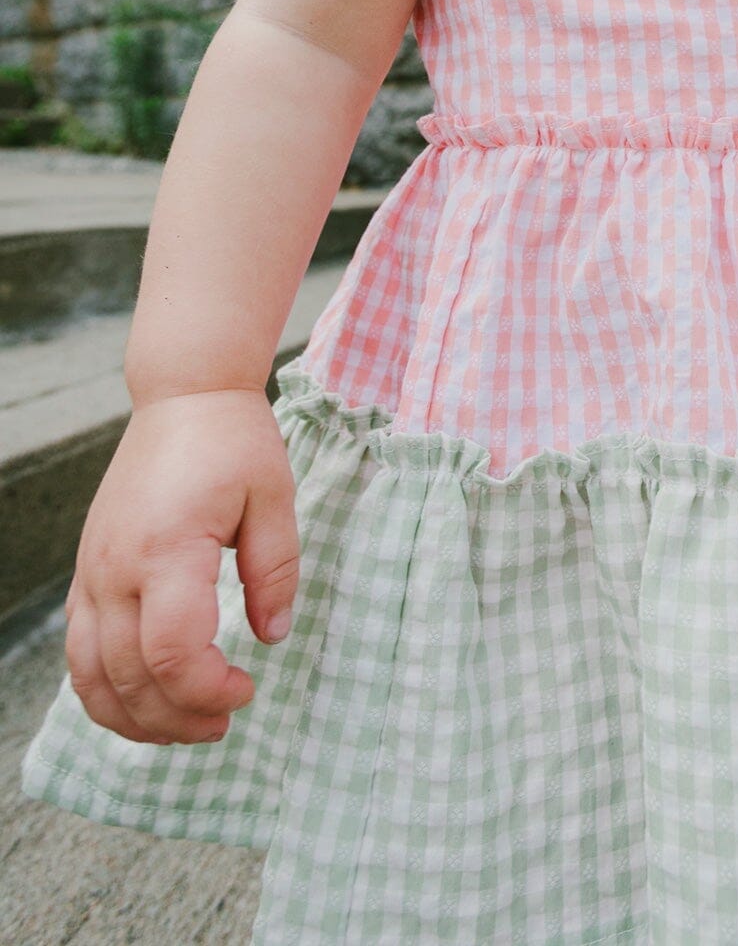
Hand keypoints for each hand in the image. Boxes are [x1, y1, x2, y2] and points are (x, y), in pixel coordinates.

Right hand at [64, 388, 298, 745]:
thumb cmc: (234, 440)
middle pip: (128, 678)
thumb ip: (275, 571)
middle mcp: (116, 569)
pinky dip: (106, 690)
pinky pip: (79, 652)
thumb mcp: (274, 497)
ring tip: (187, 725)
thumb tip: (273, 636)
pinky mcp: (88, 572)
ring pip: (89, 677)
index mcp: (166, 550)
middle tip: (226, 720)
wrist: (184, 395)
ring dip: (135, 718)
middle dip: (178, 717)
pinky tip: (147, 698)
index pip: (171, 654)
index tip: (249, 688)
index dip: (208, 690)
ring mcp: (93, 573)